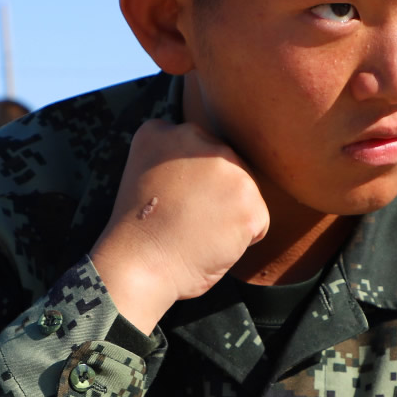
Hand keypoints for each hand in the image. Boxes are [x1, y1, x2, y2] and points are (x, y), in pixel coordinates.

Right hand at [90, 120, 269, 331]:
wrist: (137, 265)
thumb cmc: (137, 235)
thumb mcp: (142, 175)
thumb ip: (175, 159)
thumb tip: (211, 170)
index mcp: (161, 131)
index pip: (194, 150)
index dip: (185, 183)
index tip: (166, 200)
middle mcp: (196, 137)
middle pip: (224, 166)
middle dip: (213, 195)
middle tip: (183, 220)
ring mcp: (225, 165)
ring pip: (243, 192)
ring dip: (228, 215)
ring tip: (196, 232)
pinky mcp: (248, 197)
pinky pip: (258, 221)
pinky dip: (242, 239)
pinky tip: (212, 244)